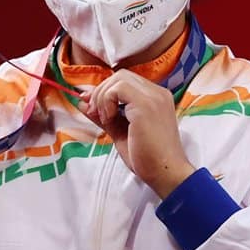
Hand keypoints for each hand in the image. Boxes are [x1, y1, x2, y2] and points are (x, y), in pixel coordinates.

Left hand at [81, 70, 195, 198]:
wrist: (166, 174)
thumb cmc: (147, 158)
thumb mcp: (120, 132)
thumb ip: (103, 116)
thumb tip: (82, 102)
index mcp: (155, 98)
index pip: (125, 81)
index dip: (104, 90)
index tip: (91, 106)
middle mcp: (157, 93)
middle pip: (121, 75)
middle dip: (101, 91)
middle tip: (95, 113)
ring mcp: (153, 96)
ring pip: (118, 78)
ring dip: (103, 96)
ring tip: (104, 118)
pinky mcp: (146, 105)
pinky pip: (118, 89)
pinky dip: (107, 101)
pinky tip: (109, 119)